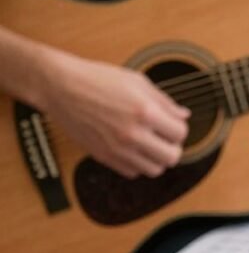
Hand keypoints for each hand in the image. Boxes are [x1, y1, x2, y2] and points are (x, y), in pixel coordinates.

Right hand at [40, 51, 189, 178]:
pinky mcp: (104, 157)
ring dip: (156, 158)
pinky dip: (137, 164)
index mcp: (145, 112)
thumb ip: (164, 101)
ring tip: (148, 144)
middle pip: (171, 157)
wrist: (60, 87)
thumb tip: (184, 116)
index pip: (180, 133)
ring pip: (154, 170)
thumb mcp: (137, 81)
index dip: (178, 129)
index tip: (170, 124)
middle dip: (172, 147)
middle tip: (164, 138)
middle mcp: (133, 133)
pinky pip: (132, 172)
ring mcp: (118, 148)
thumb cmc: (97, 79)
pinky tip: (132, 149)